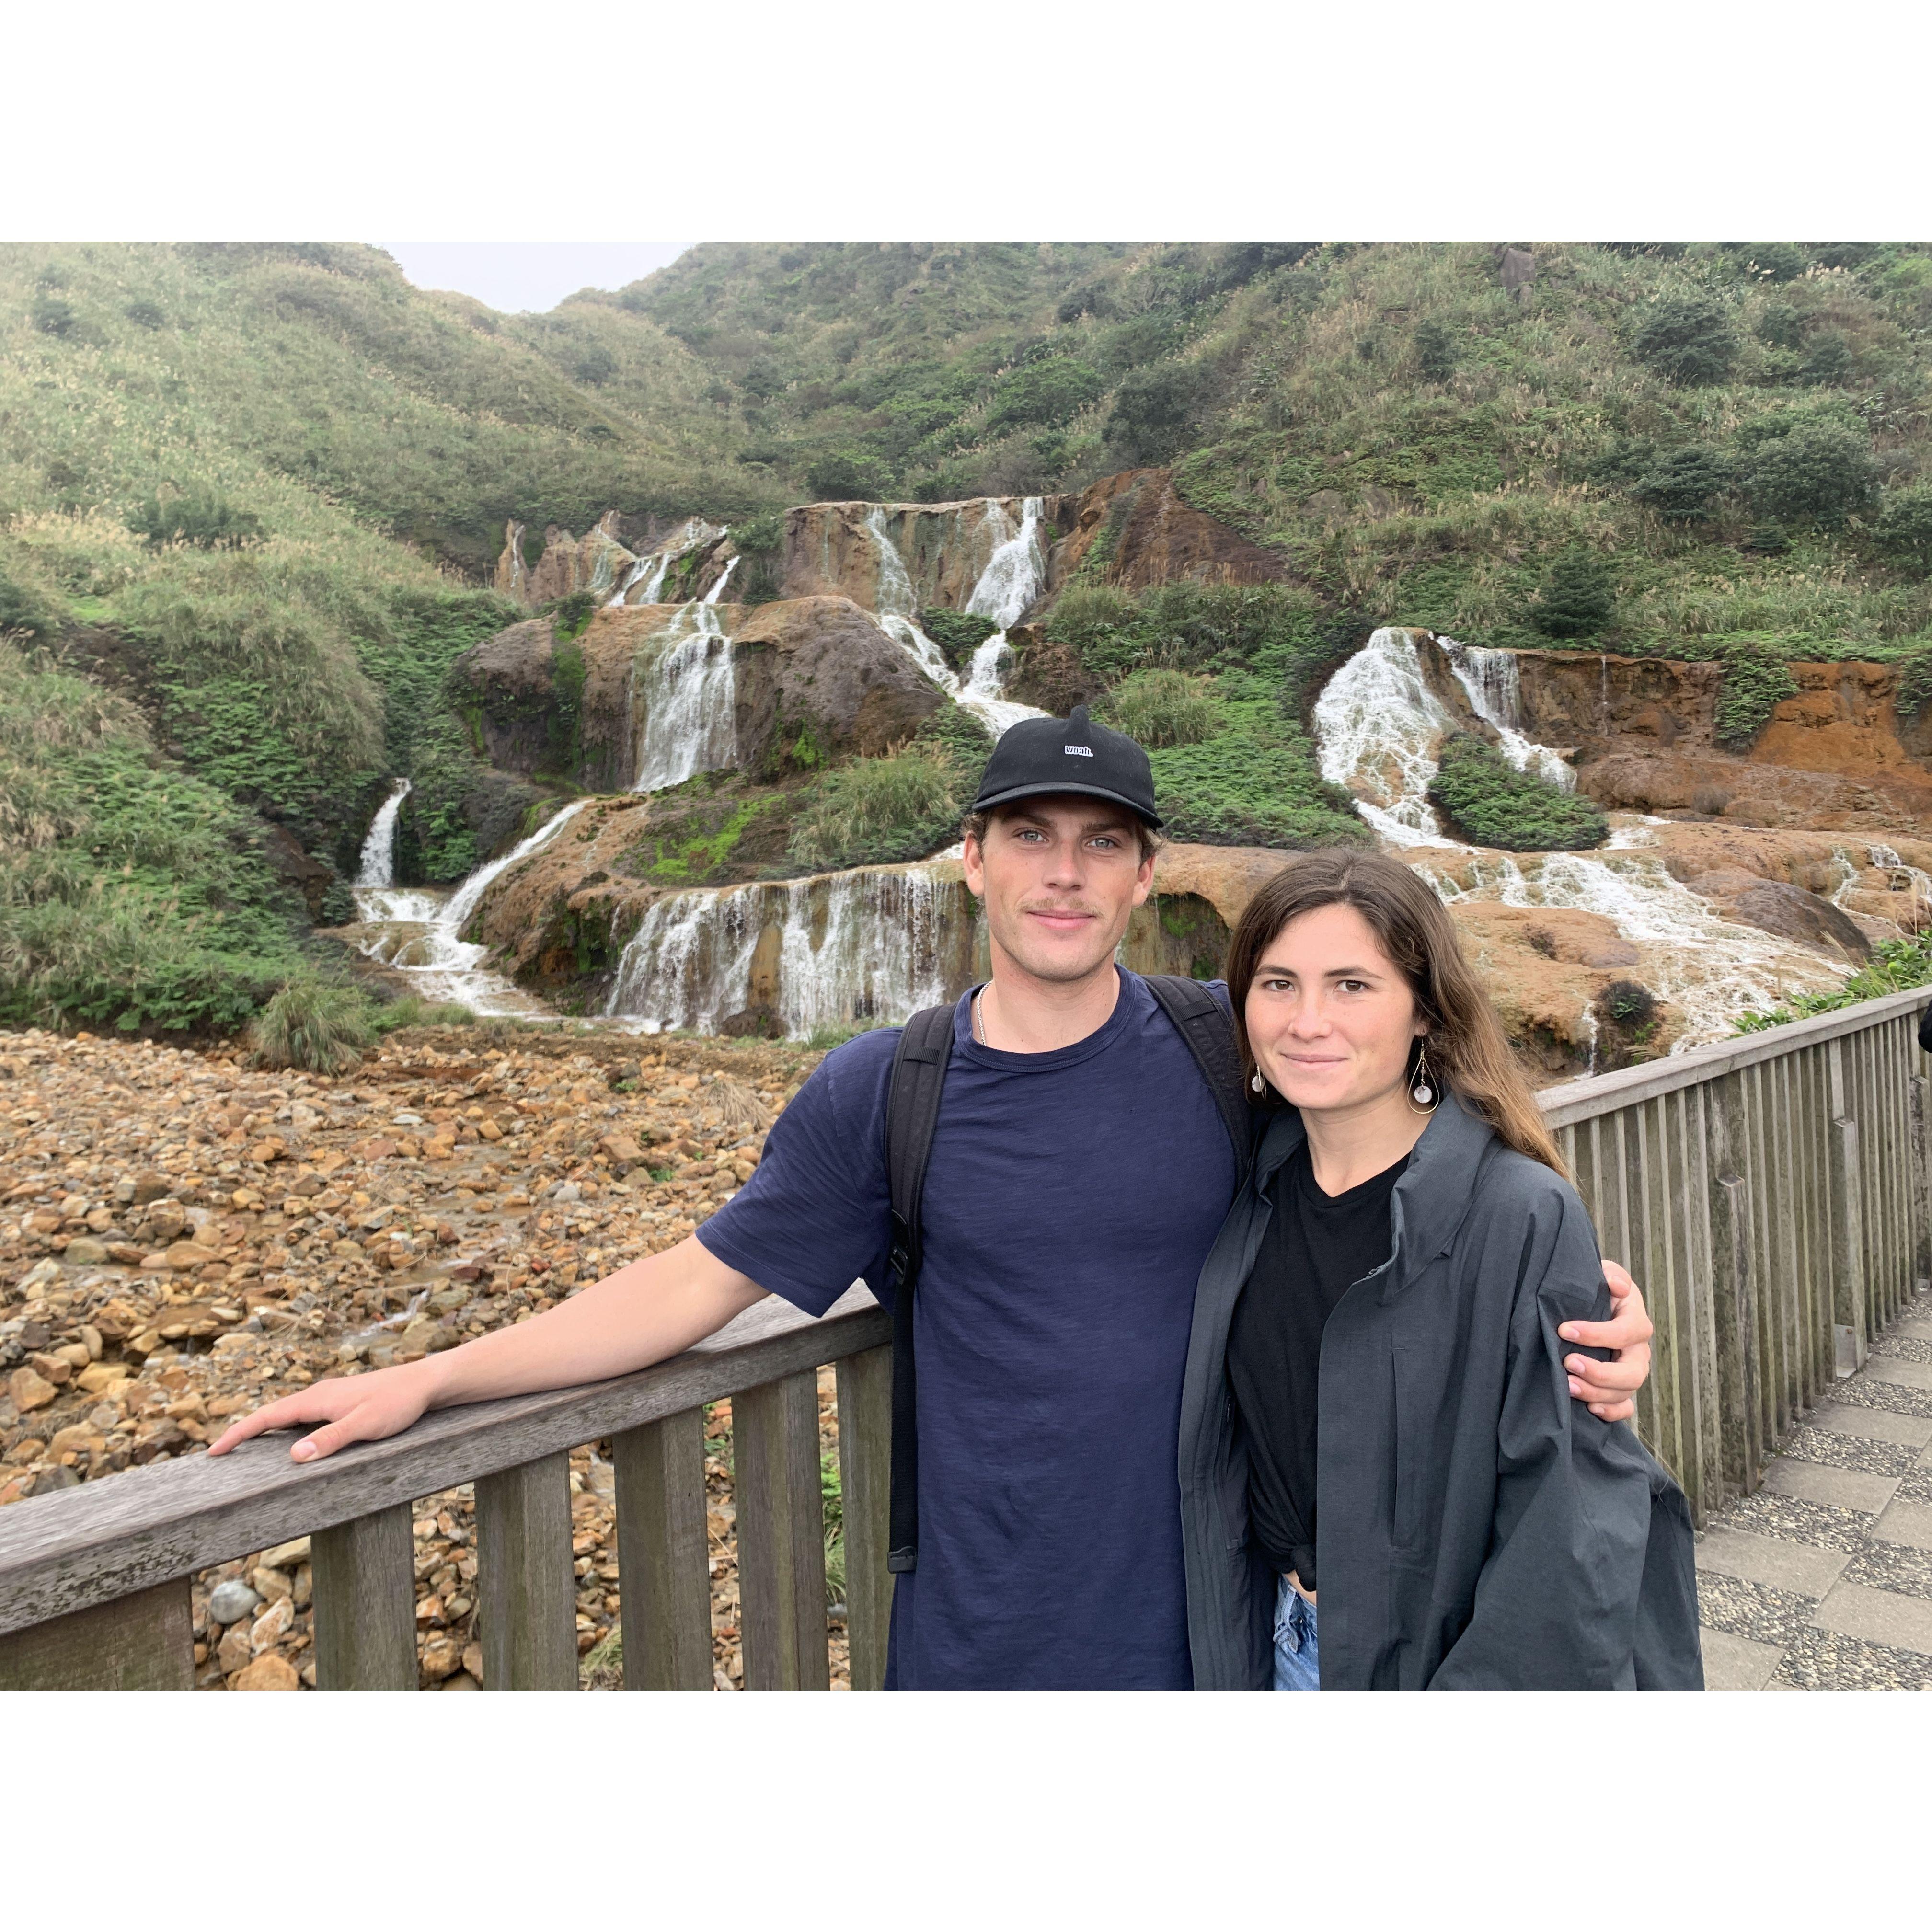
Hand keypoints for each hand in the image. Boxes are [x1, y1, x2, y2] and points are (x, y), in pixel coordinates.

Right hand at [207, 1360, 437, 1463]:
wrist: (426, 1383)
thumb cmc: (398, 1403)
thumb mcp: (365, 1425)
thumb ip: (332, 1439)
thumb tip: (294, 1455)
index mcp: (317, 1399)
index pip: (267, 1417)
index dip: (239, 1434)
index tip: (214, 1451)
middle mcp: (318, 1395)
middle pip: (271, 1415)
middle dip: (244, 1432)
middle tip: (220, 1454)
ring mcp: (330, 1397)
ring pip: (288, 1415)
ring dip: (265, 1430)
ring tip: (245, 1450)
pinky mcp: (341, 1402)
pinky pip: (304, 1416)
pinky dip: (287, 1428)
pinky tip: (289, 1441)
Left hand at [1559, 1260, 1652, 1422]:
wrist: (1588, 1303)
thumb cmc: (1593, 1288)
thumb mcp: (1601, 1273)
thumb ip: (1611, 1275)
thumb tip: (1617, 1287)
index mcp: (1635, 1320)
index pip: (1625, 1332)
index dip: (1596, 1334)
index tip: (1564, 1330)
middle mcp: (1638, 1350)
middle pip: (1632, 1371)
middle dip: (1600, 1372)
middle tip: (1568, 1363)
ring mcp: (1631, 1371)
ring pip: (1625, 1391)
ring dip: (1597, 1392)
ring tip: (1568, 1386)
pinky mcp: (1620, 1388)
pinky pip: (1625, 1408)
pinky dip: (1612, 1412)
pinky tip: (1590, 1408)